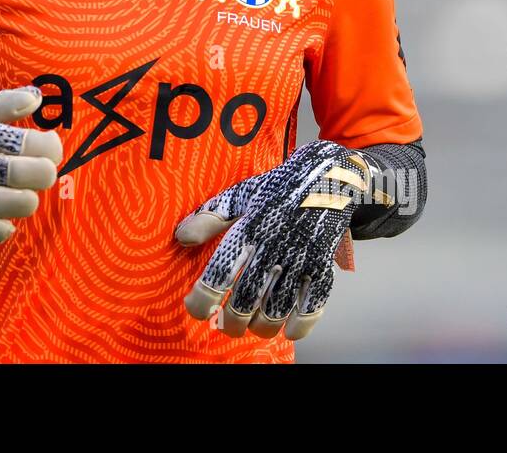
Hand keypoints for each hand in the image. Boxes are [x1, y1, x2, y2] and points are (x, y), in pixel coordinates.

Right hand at [0, 86, 60, 241]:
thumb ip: (6, 105)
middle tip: (48, 174)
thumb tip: (36, 97)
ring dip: (22, 202)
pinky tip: (8, 225)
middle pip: (8, 170)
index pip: (12, 138)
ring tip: (30, 197)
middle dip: (39, 173)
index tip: (53, 147)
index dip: (43, 145)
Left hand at [174, 139, 375, 339]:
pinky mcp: (323, 264)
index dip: (205, 297)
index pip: (221, 271)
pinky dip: (302, 324)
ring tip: (252, 327)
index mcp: (250, 227)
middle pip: (248, 297)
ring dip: (262, 326)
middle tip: (225, 326)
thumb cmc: (276, 189)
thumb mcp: (240, 195)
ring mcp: (301, 257)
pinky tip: (289, 332)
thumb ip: (210, 217)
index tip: (195, 309)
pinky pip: (314, 302)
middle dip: (232, 321)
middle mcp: (274, 245)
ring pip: (278, 307)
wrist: (325, 175)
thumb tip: (181, 237)